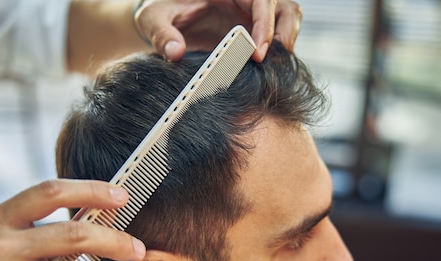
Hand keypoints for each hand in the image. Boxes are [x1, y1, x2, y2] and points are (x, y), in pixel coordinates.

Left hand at [135, 0, 302, 61]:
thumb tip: (174, 54)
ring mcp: (251, 15)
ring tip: (271, 68)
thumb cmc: (158, 11)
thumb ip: (161, 34)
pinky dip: (277, 54)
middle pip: (285, 7)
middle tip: (269, 63)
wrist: (161, 19)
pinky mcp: (253, 31)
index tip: (257, 52)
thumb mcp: (152, 19)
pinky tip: (264, 72)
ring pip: (288, 20)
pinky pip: (277, 38)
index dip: (264, 23)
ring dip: (286, 43)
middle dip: (283, 34)